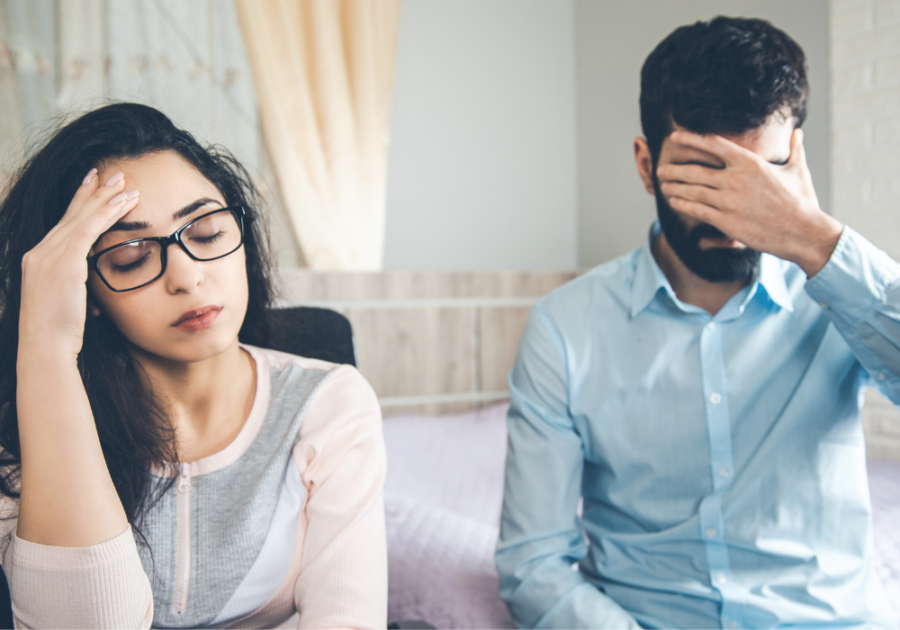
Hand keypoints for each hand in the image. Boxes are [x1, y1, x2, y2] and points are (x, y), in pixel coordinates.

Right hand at [18, 170, 139, 357]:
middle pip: (70, 215)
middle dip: (92, 193)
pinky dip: (107, 213)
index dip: (79, 204)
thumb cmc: (59, 334)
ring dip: (105, 198)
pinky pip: (89, 229)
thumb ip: (77, 290)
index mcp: (37, 261)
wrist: (45, 347)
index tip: (92, 186)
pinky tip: (125, 202)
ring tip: (125, 183)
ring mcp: (48, 256)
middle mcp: (38, 253)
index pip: (62, 225)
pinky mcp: (63, 262)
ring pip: (82, 217)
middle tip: (111, 174)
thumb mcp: (67, 304)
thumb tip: (92, 293)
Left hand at [656, 129, 843, 276]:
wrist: (802, 232)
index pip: (714, 145)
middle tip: (661, 169)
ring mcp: (729, 201)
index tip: (675, 137)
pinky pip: (697, 210)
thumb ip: (794, 149)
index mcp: (751, 163)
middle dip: (675, 169)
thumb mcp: (798, 171)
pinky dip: (683, 205)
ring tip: (663, 185)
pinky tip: (673, 202)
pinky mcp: (725, 221)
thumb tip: (798, 132)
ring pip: (692, 191)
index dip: (691, 139)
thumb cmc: (801, 201)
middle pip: (696, 170)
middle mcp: (736, 179)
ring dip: (674, 187)